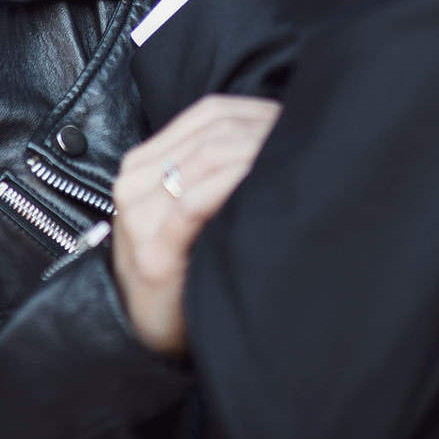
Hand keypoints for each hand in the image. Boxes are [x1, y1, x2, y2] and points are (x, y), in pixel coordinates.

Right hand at [110, 94, 281, 354]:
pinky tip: (259, 183)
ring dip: (252, 154)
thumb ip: (214, 165)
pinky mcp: (152, 255)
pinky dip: (228, 186)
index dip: (259, 112)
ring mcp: (137, 220)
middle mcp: (133, 184)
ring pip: (202, 162)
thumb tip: (276, 126)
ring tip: (292, 157)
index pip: (207, 115)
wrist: (156, 326)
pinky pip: (192, 204)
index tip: (299, 121)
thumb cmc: (186, 261)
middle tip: (306, 138)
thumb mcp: (191, 203)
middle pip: (210, 136)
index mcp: (142, 163)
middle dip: (262, 132)